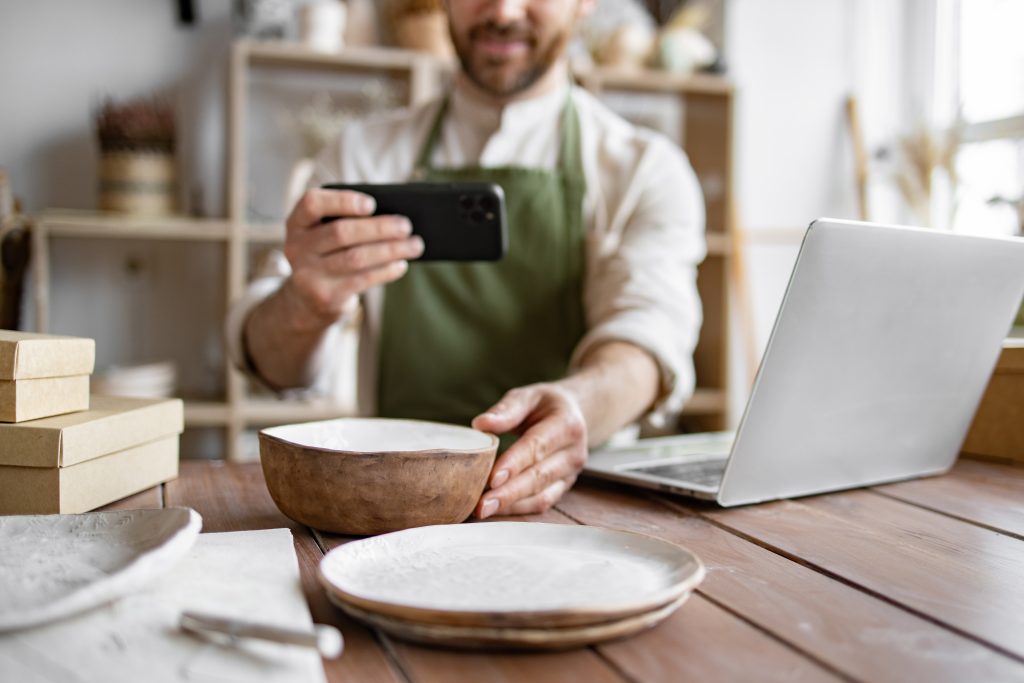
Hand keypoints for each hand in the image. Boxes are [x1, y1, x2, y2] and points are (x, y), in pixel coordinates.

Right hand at [282, 188, 423, 325]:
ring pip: (356, 258)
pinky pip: (362, 279)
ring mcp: (308, 274)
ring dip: (390, 250)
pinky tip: (401, 264)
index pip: (312, 203)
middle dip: (379, 228)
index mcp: (297, 222)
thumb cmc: (329, 253)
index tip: (372, 204)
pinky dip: (386, 270)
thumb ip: (348, 221)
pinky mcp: (325, 296)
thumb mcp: (327, 233)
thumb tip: (394, 219)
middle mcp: (296, 247)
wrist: (309, 298)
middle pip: (341, 232)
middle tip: (406, 225)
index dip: (343, 202)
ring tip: (414, 245)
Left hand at [471, 383, 587, 517]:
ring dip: (511, 506)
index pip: (537, 447)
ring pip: (541, 496)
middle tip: (482, 505)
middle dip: (509, 493)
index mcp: (567, 425)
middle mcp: (574, 453)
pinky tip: (496, 510)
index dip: (514, 464)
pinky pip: (541, 503)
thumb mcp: (528, 396)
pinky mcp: (563, 487)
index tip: (492, 478)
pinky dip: (518, 509)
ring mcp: (571, 474)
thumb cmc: (544, 405)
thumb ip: (506, 410)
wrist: (574, 414)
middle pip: (539, 477)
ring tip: (483, 511)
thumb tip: (480, 424)